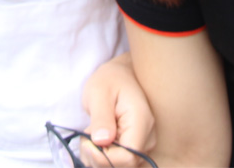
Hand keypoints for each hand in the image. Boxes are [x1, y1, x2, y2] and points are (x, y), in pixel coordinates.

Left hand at [79, 52, 156, 167]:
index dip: (105, 157)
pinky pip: (118, 161)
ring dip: (98, 156)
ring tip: (90, 134)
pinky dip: (102, 155)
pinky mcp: (135, 148)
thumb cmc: (110, 80)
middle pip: (124, 165)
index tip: (87, 142)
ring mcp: (144, 144)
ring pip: (119, 165)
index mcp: (141, 122)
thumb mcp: (99, 93)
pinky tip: (96, 140)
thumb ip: (101, 118)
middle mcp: (147, 137)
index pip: (128, 157)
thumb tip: (101, 141)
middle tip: (86, 135)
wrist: (121, 75)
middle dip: (98, 157)